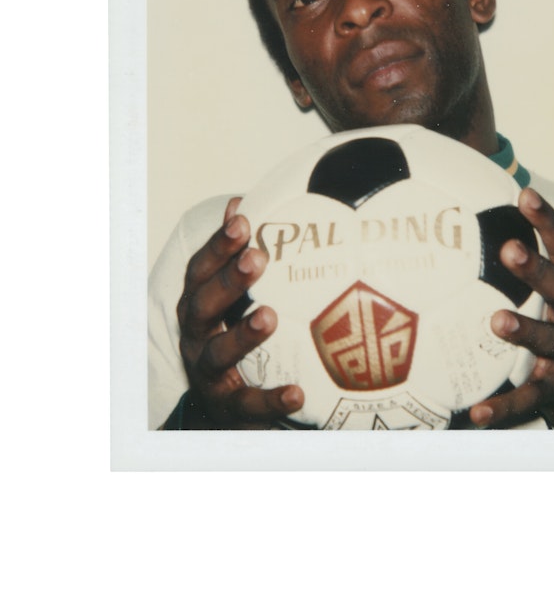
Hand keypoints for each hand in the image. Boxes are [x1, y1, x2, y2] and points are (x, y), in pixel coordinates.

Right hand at [172, 197, 303, 428]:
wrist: (227, 410)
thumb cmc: (233, 336)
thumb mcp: (232, 296)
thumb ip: (235, 253)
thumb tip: (240, 200)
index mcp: (199, 306)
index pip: (202, 270)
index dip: (219, 245)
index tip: (244, 221)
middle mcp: (197, 337)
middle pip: (203, 306)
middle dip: (228, 281)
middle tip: (257, 258)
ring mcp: (211, 375)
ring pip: (218, 355)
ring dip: (242, 335)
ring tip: (269, 316)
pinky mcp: (231, 411)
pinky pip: (249, 406)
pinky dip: (272, 400)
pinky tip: (297, 393)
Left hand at [470, 188, 553, 429]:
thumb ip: (528, 273)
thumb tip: (472, 232)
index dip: (547, 221)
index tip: (525, 194)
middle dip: (536, 269)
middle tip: (508, 248)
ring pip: (549, 340)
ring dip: (525, 329)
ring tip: (497, 321)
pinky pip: (530, 401)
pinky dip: (504, 409)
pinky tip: (476, 414)